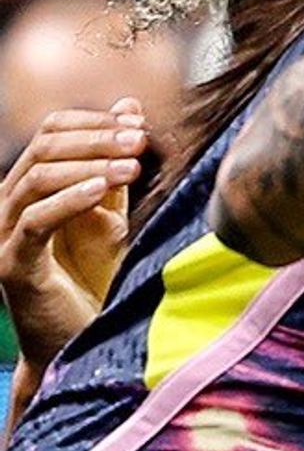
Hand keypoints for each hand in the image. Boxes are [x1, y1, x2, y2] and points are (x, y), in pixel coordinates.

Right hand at [0, 101, 144, 371]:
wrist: (79, 343)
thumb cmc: (96, 280)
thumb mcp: (111, 215)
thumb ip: (115, 167)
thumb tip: (130, 107)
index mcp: (29, 188)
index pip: (50, 133)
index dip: (93, 124)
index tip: (140, 126)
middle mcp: (8, 205)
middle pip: (42, 148)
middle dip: (96, 139)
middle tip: (141, 141)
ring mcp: (4, 234)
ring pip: (36, 178)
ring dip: (89, 165)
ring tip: (133, 165)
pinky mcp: (13, 264)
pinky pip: (36, 221)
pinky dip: (70, 200)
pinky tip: (103, 192)